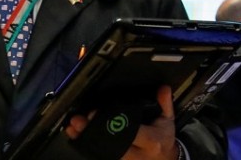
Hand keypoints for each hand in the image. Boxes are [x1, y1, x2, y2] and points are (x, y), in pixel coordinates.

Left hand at [65, 85, 180, 159]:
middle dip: (93, 132)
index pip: (131, 133)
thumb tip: (163, 88)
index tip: (98, 113)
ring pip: (103, 152)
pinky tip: (78, 139)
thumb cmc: (164, 138)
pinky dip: (89, 147)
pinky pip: (102, 156)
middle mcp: (136, 154)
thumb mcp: (168, 120)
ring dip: (86, 140)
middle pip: (112, 144)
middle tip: (79, 120)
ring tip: (73, 129)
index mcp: (150, 141)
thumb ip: (165, 103)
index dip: (113, 124)